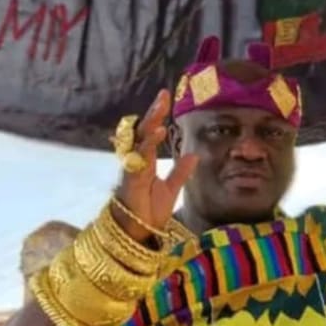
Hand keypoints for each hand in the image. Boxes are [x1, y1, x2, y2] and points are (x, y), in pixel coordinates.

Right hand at [113, 90, 198, 242]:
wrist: (140, 230)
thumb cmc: (151, 210)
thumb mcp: (172, 187)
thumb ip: (181, 171)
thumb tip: (193, 154)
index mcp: (146, 161)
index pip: (150, 133)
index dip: (157, 116)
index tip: (165, 98)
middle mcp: (137, 161)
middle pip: (143, 131)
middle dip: (153, 113)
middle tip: (163, 95)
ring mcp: (133, 168)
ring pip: (140, 140)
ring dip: (151, 123)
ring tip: (162, 109)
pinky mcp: (132, 178)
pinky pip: (140, 157)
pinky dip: (149, 143)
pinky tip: (158, 131)